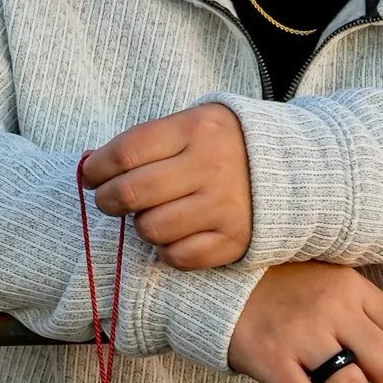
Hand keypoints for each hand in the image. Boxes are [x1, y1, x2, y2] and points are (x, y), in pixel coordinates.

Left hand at [82, 103, 251, 268]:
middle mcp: (212, 167)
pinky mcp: (234, 241)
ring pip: (151, 229)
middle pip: (132, 192)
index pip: (126, 152)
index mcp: (197, 129)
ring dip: (142, 225)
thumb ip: (145, 142)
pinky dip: (168, 250)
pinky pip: (178, 257)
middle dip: (108, 200)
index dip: (97, 168)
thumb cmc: (225, 148)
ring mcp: (225, 207)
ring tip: (154, 215)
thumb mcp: (192, 126)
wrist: (293, 173)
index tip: (90, 175)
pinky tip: (177, 234)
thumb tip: (89, 165)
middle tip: (110, 200)